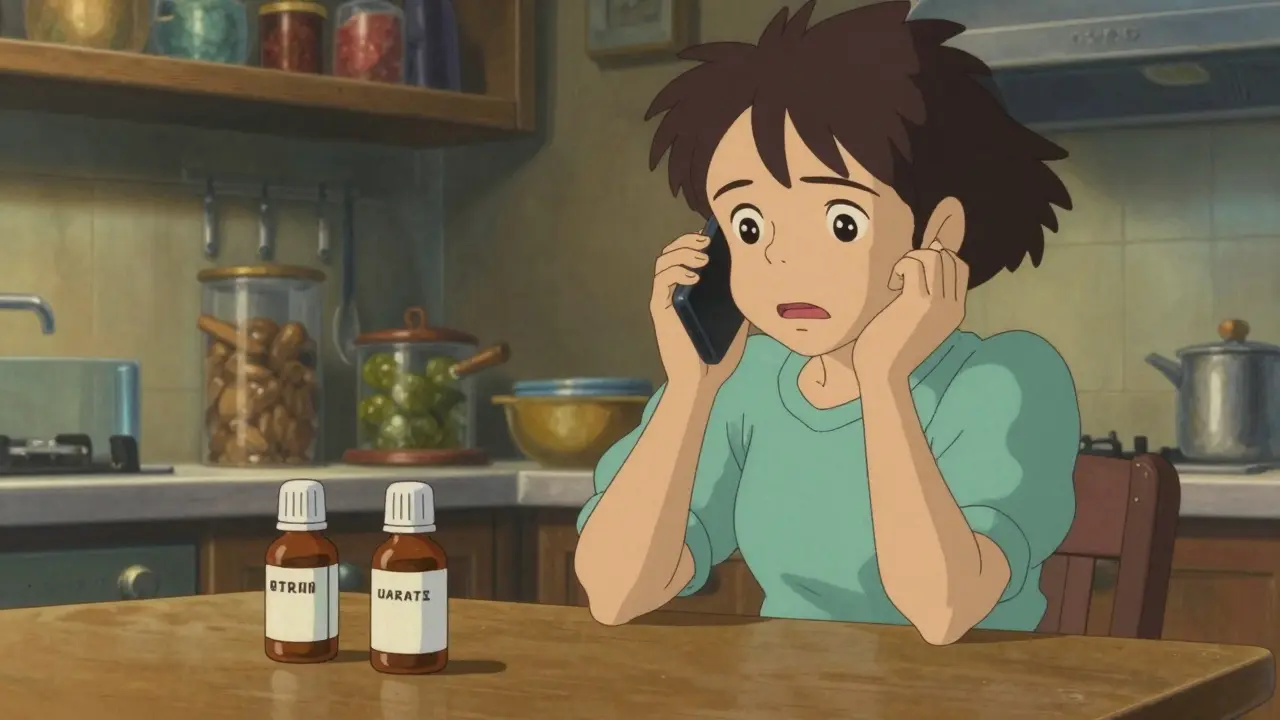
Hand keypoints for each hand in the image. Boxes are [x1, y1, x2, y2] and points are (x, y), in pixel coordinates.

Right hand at [649, 231, 748, 393]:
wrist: (702, 381)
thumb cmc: (718, 354)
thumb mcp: (738, 321)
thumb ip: (741, 301)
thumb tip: (759, 279)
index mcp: (690, 291)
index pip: (687, 255)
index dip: (696, 240)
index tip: (714, 235)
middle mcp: (675, 291)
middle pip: (672, 252)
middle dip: (687, 240)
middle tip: (707, 240)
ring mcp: (666, 300)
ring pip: (663, 262)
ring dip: (681, 252)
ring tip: (703, 256)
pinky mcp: (660, 310)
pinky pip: (661, 281)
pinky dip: (675, 271)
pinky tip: (693, 275)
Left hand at [854, 241, 968, 380]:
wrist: (883, 374)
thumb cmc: (893, 347)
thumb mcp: (918, 322)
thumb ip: (926, 299)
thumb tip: (923, 268)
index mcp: (955, 312)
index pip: (960, 268)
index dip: (938, 258)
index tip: (916, 272)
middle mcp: (951, 307)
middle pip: (949, 258)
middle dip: (923, 256)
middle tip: (904, 276)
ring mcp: (937, 305)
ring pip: (934, 257)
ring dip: (912, 258)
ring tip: (898, 279)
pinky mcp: (917, 303)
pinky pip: (915, 264)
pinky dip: (901, 266)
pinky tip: (893, 285)